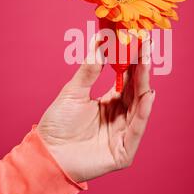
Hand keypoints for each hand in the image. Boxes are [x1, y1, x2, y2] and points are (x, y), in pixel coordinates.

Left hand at [37, 40, 154, 182]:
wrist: (46, 153)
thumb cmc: (58, 124)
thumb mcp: (74, 91)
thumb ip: (90, 69)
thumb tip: (99, 40)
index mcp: (110, 103)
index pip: (128, 80)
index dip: (134, 61)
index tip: (138, 41)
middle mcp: (120, 117)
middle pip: (136, 91)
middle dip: (143, 69)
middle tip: (147, 47)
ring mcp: (123, 134)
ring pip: (139, 107)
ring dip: (144, 85)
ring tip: (147, 63)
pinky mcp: (123, 152)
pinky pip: (136, 130)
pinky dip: (143, 112)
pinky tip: (147, 95)